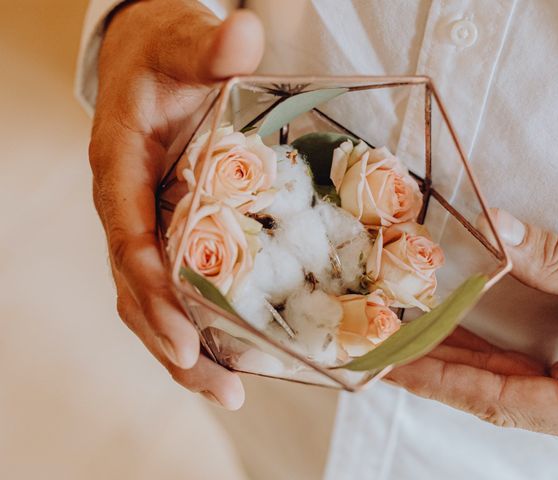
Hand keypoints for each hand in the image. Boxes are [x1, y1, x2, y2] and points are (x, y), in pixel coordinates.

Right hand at [89, 0, 263, 408]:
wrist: (152, 57)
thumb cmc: (165, 52)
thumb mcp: (185, 43)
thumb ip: (209, 46)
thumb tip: (244, 31)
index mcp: (121, 170)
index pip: (129, 241)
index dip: (154, 291)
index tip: (183, 334)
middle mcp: (126, 208)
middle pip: (137, 291)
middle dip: (172, 345)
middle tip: (221, 390)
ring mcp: (146, 225)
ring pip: (150, 300)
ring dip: (182, 349)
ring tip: (224, 390)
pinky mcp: (167, 231)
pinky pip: (171, 287)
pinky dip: (193, 323)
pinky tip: (225, 352)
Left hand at [387, 208, 557, 461]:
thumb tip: (497, 226)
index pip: (496, 398)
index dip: (437, 378)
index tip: (388, 363)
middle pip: (491, 393)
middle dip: (432, 367)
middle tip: (377, 347)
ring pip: (504, 385)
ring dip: (453, 357)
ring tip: (400, 335)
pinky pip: (522, 375)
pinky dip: (483, 353)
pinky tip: (450, 333)